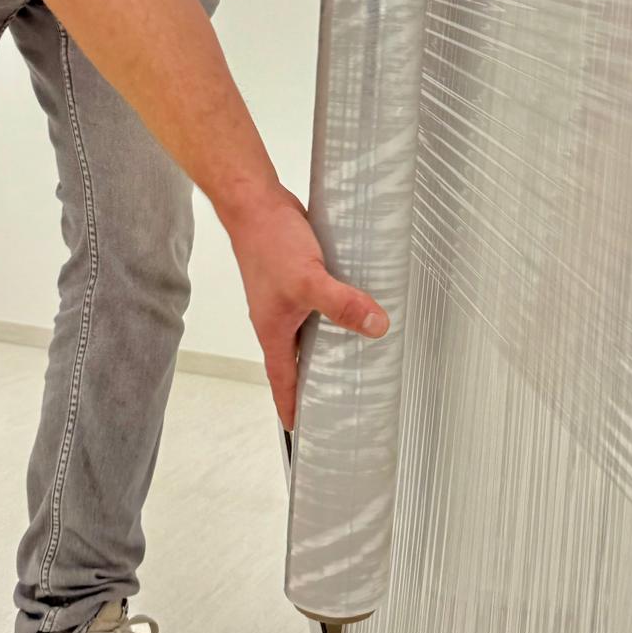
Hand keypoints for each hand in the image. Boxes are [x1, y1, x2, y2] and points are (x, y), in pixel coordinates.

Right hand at [226, 186, 389, 429]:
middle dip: (315, 380)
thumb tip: (377, 327)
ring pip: (309, 329)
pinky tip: (356, 304)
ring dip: (328, 343)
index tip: (300, 430)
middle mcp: (278, 318)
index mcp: (274, 330)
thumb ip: (342, 304)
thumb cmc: (269, 242)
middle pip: (297, 359)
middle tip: (340, 399)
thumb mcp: (309, 279)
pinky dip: (334, 309)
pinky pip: (318, 302)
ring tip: (357, 356)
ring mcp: (287, 296)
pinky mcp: (297, 275)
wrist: (254, 202)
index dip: (291, 406)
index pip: (282, 380)